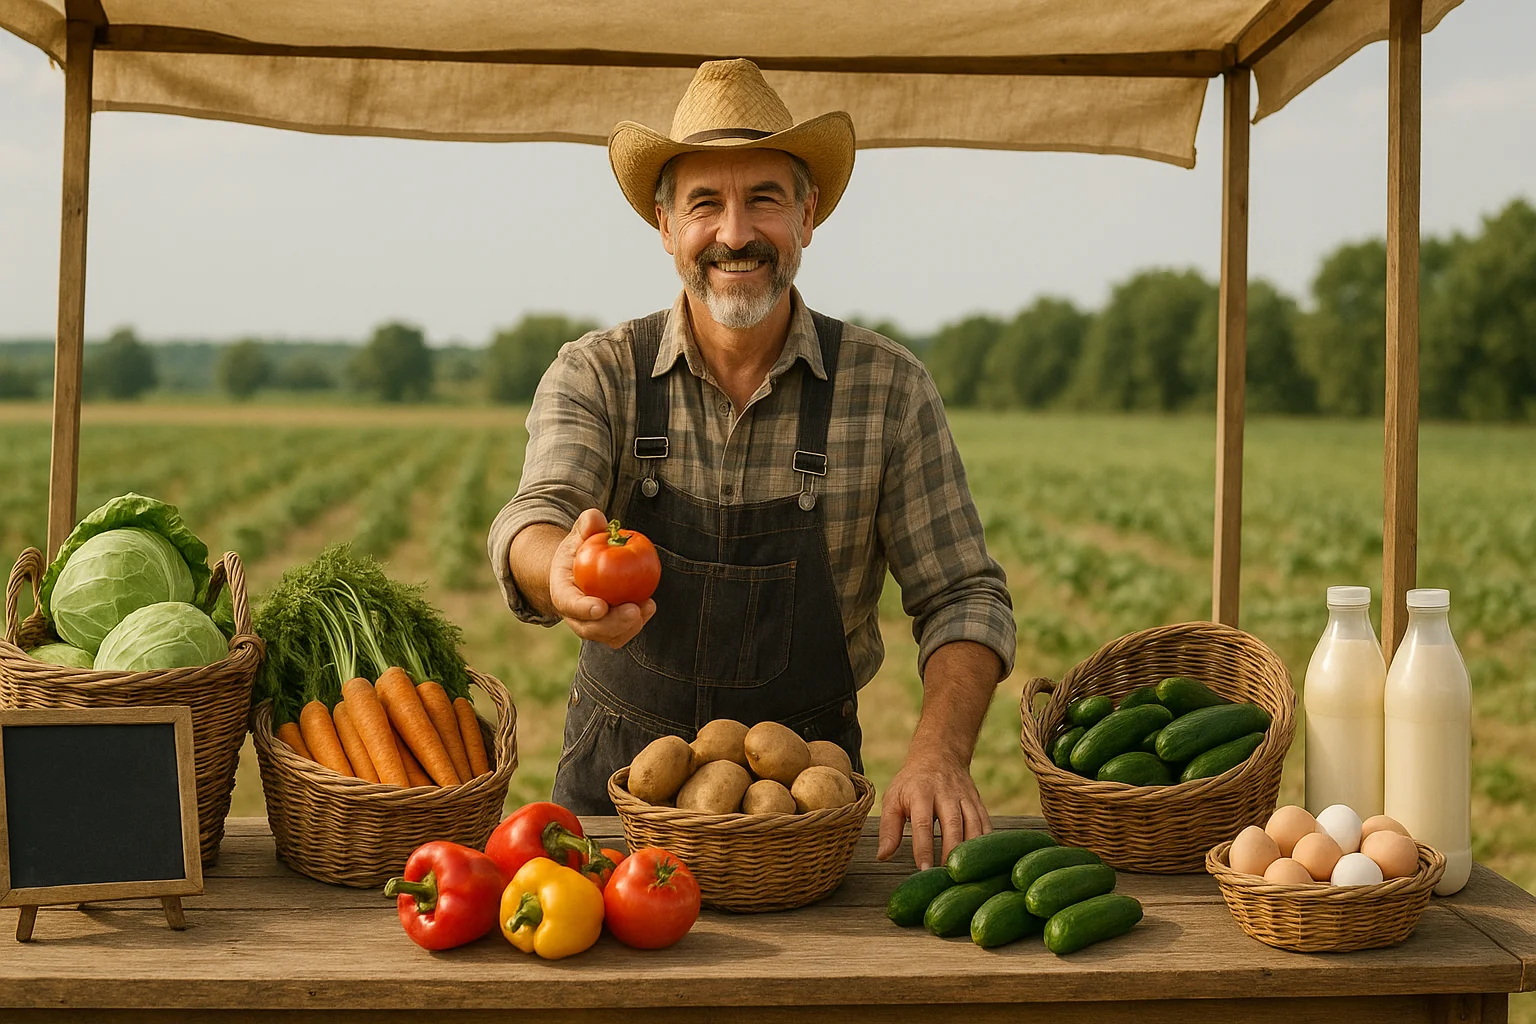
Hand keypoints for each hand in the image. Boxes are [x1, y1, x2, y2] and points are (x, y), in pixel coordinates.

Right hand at [549, 509, 656, 647]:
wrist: (580, 571)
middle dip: (612, 624)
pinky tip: (649, 606)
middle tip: (633, 611)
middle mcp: (574, 615)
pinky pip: (622, 633)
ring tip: (647, 607)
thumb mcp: (580, 535)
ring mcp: (592, 625)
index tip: (600, 607)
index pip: (569, 603)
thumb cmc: (579, 551)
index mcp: (562, 591)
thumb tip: (596, 517)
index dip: (583, 608)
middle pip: (589, 628)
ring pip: (608, 635)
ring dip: (628, 627)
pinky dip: (637, 624)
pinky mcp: (609, 629)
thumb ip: (586, 526)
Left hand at [875, 751, 991, 869]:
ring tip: (962, 872)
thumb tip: (883, 856)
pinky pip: (985, 824)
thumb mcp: (893, 798)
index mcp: (921, 792)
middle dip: (950, 852)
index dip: (924, 848)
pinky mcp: (978, 802)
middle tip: (946, 876)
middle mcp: (946, 794)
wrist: (939, 755)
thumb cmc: (911, 783)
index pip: (923, 823)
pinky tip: (981, 861)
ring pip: (973, 825)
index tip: (924, 870)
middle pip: (952, 825)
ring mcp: (965, 797)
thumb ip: (889, 828)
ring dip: (969, 850)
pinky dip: (985, 843)